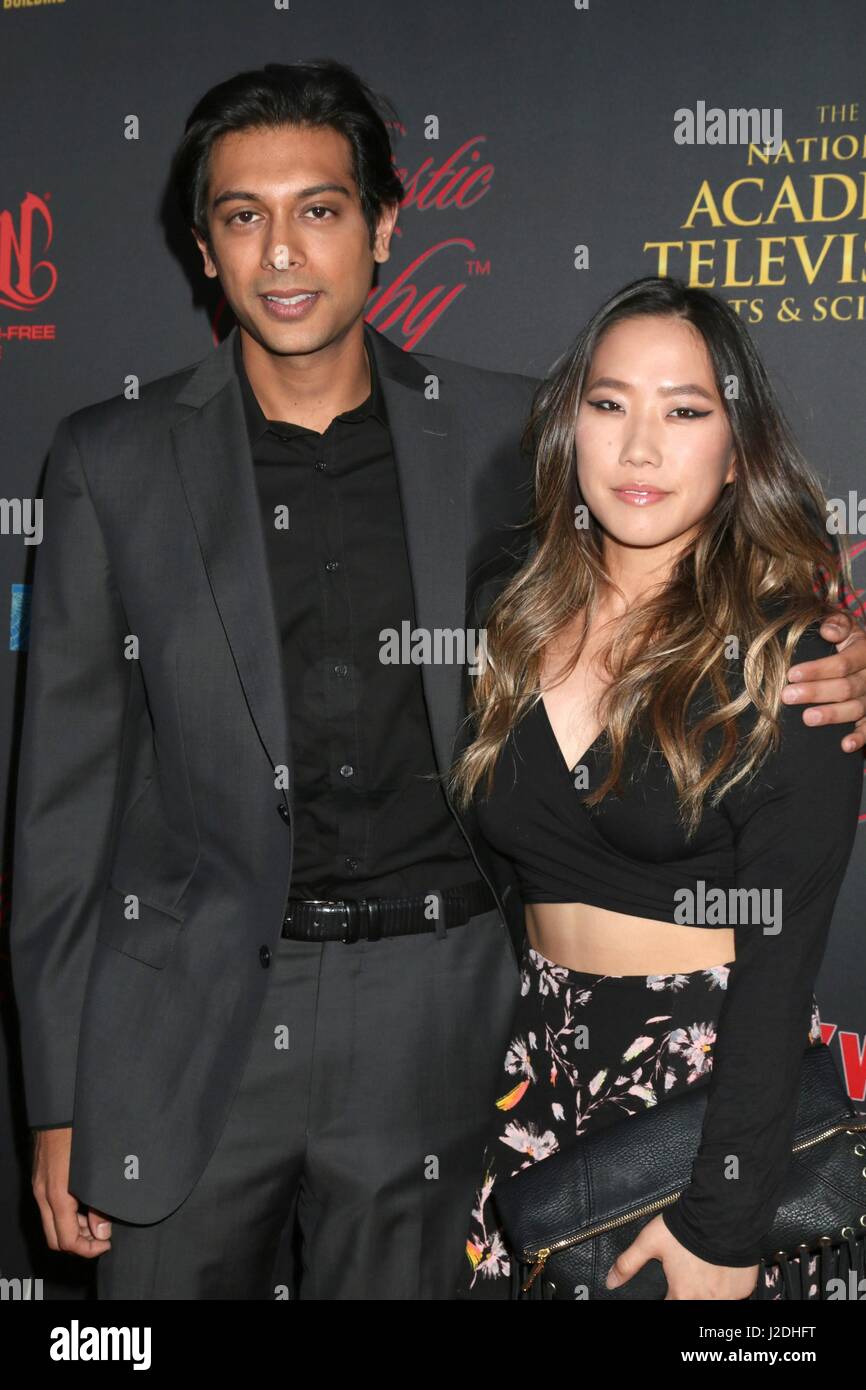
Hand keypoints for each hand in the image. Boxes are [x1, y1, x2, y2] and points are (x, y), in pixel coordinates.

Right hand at [31, 1127, 112, 1257]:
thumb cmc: (82, 1135)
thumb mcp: (96, 1173)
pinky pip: (50, 1208)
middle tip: (102, 1236)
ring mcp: (40, 1187)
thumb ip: (99, 1205)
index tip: (107, 1243)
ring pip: (51, 1224)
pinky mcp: (41, 1178)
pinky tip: (86, 1204)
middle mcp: (43, 1195)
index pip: (67, 1240)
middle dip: (79, 1244)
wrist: (61, 1110)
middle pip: (55, 1239)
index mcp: (57, 1195)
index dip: (88, 1249)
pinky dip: (66, 1215)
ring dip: (73, 1229)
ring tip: (98, 1220)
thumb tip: (102, 1232)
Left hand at [606, 1213, 758, 1299]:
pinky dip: (726, 1288)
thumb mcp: (650, 1241)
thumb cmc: (688, 1226)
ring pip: (715, 1302)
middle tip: (688, 1277)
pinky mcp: (744, 1288)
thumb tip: (611, 1281)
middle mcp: (705, 1300)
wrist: (724, 1212)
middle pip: (692, 1305)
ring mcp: (728, 1296)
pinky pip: (735, 1295)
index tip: (669, 1294)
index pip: (668, 1310)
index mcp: (682, 1294)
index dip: (667, 1299)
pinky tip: (720, 1271)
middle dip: (687, 1294)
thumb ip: (629, 1263)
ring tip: (703, 1273)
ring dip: (707, 1293)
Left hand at [781, 611, 865, 751]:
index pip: (843, 663)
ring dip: (832, 715)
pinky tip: (845, 745)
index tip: (791, 674)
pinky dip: (860, 739)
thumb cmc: (848, 641)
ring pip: (856, 709)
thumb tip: (827, 630)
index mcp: (865, 652)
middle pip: (847, 687)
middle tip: (788, 696)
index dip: (818, 670)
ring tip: (807, 718)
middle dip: (816, 692)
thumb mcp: (846, 627)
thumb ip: (838, 624)